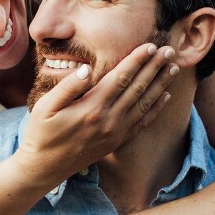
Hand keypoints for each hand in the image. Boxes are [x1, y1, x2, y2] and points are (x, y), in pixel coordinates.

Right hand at [13, 43, 175, 187]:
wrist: (44, 168)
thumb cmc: (41, 134)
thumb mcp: (44, 107)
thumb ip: (67, 87)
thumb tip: (88, 69)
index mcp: (92, 107)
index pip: (120, 78)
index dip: (137, 60)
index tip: (150, 46)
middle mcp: (109, 120)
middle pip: (138, 88)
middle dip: (155, 67)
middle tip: (169, 50)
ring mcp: (115, 132)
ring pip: (144, 104)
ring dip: (161, 84)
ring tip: (174, 68)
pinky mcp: (117, 142)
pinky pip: (142, 122)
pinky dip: (156, 108)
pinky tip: (165, 96)